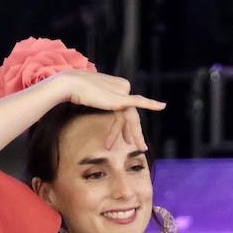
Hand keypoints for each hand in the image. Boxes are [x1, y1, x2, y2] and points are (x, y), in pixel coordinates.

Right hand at [45, 70, 165, 150]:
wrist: (71, 85)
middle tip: (140, 146)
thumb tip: (99, 100)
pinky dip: (151, 104)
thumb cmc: (76, 91)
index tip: (125, 139)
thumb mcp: (92, 96)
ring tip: (137, 147)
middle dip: (135, 132)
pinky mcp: (120, 97)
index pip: (124, 111)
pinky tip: (162, 106)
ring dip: (134, 133)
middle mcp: (123, 88)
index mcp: (117, 87)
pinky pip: (139, 102)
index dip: (123, 127)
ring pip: (132, 117)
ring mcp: (122, 92)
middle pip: (131, 115)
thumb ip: (101, 98)